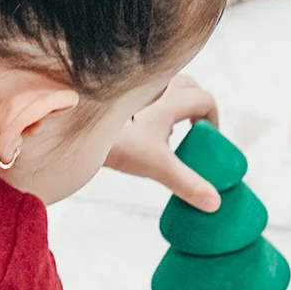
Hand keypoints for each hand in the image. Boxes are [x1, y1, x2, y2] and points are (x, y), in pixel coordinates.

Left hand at [105, 75, 222, 211]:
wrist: (76, 128)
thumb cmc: (117, 142)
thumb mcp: (157, 166)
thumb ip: (187, 183)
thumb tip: (214, 203)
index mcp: (171, 100)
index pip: (206, 101)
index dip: (213, 121)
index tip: (210, 140)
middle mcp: (157, 86)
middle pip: (190, 87)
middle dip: (198, 107)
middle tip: (195, 131)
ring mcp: (138, 87)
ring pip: (169, 86)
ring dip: (178, 103)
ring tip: (172, 130)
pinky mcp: (121, 92)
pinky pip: (148, 92)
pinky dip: (156, 104)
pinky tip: (146, 127)